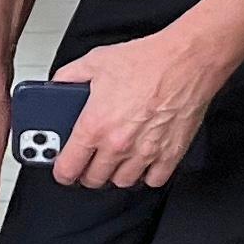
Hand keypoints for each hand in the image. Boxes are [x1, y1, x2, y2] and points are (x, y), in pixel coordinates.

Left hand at [53, 24, 229, 190]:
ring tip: (114, 160)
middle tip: (88, 161)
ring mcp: (145, 153)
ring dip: (115, 175)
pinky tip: (142, 161)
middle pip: (94, 180)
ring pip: (122, 183)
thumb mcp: (95, 62)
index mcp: (95, 125)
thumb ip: (69, 77)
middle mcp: (118, 145)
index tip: (63, 170)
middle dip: (87, 173)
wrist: (186, 61)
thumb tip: (57, 85)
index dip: (62, 172)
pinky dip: (146, 175)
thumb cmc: (147, 61)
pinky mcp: (170, 155)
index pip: (68, 168)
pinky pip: (153, 180)